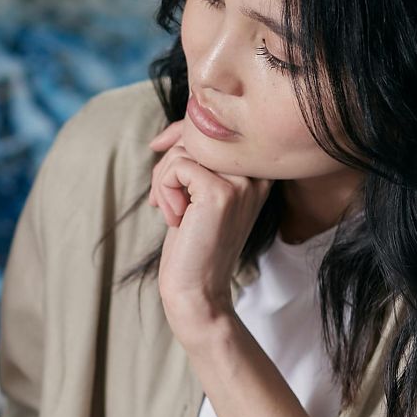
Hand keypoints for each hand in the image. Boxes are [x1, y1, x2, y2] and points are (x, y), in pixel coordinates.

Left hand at [148, 123, 271, 350]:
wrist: (197, 290)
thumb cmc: (192, 243)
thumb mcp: (197, 194)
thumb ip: (195, 160)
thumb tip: (167, 133)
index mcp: (258, 172)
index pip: (217, 126)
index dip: (181, 132)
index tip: (158, 146)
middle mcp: (258, 173)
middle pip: (199, 134)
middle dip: (168, 162)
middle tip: (163, 199)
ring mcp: (242, 182)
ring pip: (185, 149)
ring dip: (163, 179)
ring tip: (171, 212)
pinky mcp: (221, 193)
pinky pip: (177, 166)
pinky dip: (164, 189)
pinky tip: (174, 218)